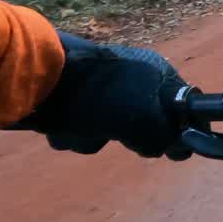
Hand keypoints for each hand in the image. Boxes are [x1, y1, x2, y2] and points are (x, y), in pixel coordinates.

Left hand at [17, 32, 190, 157]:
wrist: (40, 80)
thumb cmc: (101, 96)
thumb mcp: (147, 118)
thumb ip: (168, 134)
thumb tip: (181, 149)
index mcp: (155, 73)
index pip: (182, 105)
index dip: (181, 128)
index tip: (174, 148)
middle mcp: (131, 79)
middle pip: (143, 123)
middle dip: (129, 135)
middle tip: (121, 136)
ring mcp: (99, 90)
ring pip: (108, 130)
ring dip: (94, 136)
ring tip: (82, 128)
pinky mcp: (70, 101)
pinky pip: (80, 128)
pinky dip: (73, 133)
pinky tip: (63, 127)